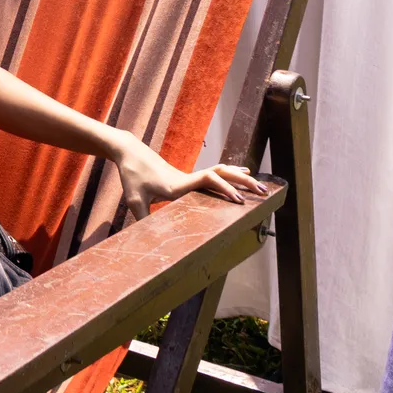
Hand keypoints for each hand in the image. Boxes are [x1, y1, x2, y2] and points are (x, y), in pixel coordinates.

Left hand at [112, 134, 268, 217]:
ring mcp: (188, 176)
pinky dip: (230, 174)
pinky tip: (240, 173)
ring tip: (259, 184)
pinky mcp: (187, 176)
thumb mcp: (133, 201)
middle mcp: (187, 178)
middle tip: (263, 190)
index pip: (208, 180)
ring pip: (220, 172)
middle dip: (243, 182)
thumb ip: (142, 219)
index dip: (225, 188)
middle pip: (221, 173)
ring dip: (240, 177)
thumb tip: (148, 240)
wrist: (129, 152)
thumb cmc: (131, 176)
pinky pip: (214, 173)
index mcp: (177, 185)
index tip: (239, 199)